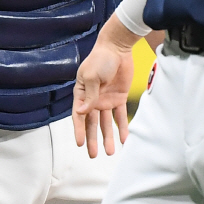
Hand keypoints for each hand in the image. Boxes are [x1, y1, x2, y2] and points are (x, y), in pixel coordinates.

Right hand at [72, 22, 137, 157]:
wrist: (118, 48)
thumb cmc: (100, 59)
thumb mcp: (92, 76)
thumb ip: (89, 96)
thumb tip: (82, 113)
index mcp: (82, 93)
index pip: (79, 115)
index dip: (79, 129)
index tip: (80, 143)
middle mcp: (92, 99)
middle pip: (92, 123)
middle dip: (93, 139)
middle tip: (93, 155)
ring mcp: (106, 99)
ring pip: (106, 123)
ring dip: (107, 137)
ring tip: (110, 152)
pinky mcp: (119, 98)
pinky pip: (120, 115)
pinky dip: (122, 127)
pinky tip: (124, 139)